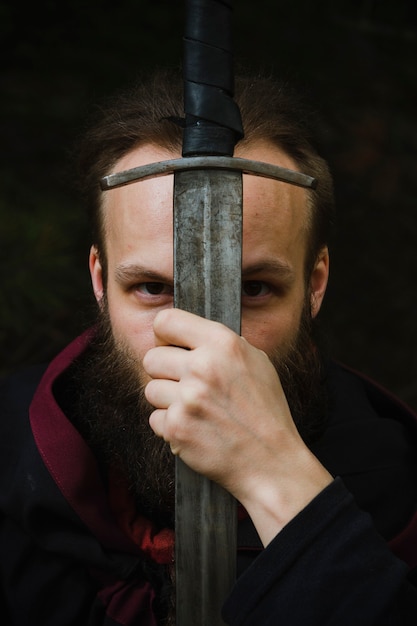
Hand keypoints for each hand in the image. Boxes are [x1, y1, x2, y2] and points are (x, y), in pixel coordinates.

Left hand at [143, 308, 332, 544]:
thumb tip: (190, 333)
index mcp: (222, 343)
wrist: (271, 460)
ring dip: (167, 401)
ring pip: (150, 389)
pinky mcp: (177, 427)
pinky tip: (195, 428)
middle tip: (186, 385)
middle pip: (152, 358)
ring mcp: (188, 398)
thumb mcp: (256, 362)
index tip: (171, 346)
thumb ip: (221, 344)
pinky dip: (171, 426)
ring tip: (194, 409)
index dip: (164, 335)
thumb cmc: (265, 411)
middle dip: (164, 372)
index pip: (166, 320)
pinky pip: (155, 419)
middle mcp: (202, 366)